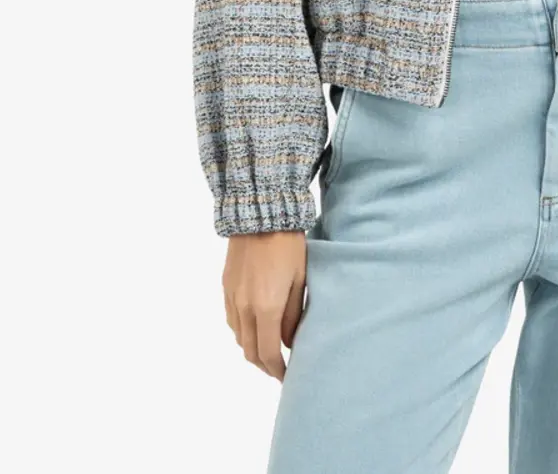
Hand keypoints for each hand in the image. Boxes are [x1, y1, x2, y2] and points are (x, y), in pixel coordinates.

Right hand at [222, 230, 307, 380]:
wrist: (260, 213)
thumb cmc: (288, 245)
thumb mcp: (300, 279)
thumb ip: (293, 315)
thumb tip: (289, 342)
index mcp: (265, 308)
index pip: (268, 353)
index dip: (277, 371)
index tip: (288, 377)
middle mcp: (243, 308)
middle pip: (250, 351)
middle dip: (265, 365)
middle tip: (280, 369)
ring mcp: (231, 298)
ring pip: (238, 338)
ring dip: (253, 349)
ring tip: (270, 349)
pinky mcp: (225, 287)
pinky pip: (232, 321)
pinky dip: (243, 332)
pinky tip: (255, 327)